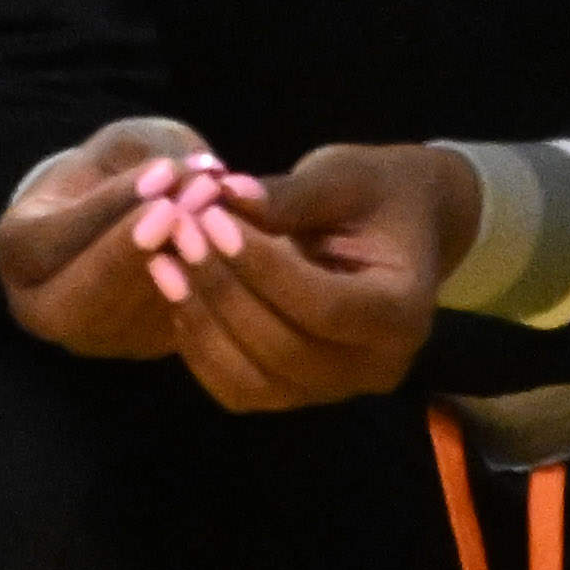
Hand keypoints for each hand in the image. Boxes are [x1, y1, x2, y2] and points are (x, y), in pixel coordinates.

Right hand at [0, 114, 219, 359]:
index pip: (51, 241)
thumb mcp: (123, 145)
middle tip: (192, 209)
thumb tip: (204, 174)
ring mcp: (94, 337)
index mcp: (16, 249)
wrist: (119, 217)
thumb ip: (154, 152)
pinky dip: (204, 291)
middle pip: (82, 298)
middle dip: (140, 255)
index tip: (163, 175)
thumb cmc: (114, 171)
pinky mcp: (144, 348)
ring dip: (180, 273)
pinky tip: (236, 247)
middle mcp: (42, 307)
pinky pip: (171, 330)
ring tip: (223, 218)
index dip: (108, 209)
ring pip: (131, 322)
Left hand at [162, 137, 471, 414]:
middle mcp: (375, 366)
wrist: (396, 225)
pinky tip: (174, 291)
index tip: (211, 218)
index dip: (262, 267)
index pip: (326, 307)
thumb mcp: (344, 177)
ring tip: (164, 260)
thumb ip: (292, 195)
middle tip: (179, 232)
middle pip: (285, 350)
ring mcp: (334, 389)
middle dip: (224, 290)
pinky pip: (235, 388)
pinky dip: (199, 345)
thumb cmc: (376, 194)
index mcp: (404, 314)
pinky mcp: (295, 392)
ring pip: (253, 380)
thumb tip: (226, 194)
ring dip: (202, 321)